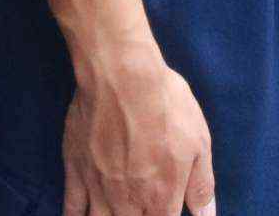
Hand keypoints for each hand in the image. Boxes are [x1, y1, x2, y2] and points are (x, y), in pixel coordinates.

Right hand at [64, 41, 215, 215]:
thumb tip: (206, 215)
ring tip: (115, 213)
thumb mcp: (198, 143)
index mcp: (161, 198)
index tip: (163, 211)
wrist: (123, 77)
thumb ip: (201, 185)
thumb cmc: (166, 106)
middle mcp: (129, 202)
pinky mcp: (77, 170)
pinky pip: (72, 207)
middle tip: (140, 208)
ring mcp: (99, 188)